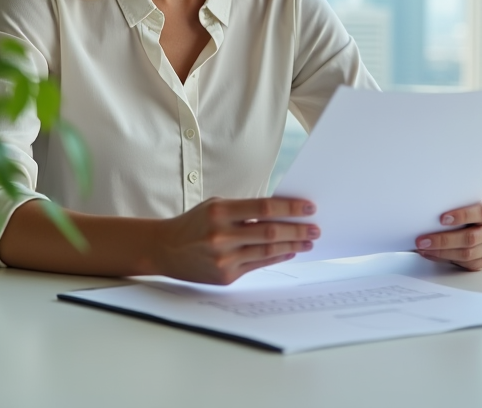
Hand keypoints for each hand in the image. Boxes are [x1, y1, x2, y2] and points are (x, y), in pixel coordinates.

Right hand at [154, 197, 318, 283]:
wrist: (166, 249)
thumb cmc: (194, 223)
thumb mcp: (215, 206)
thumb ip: (244, 209)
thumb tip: (281, 212)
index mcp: (220, 212)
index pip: (264, 208)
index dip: (290, 207)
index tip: (309, 207)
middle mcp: (222, 235)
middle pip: (271, 232)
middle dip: (298, 229)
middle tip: (315, 228)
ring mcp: (224, 258)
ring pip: (268, 250)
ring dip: (293, 245)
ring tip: (308, 240)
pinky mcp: (226, 275)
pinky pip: (259, 264)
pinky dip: (277, 257)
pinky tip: (290, 251)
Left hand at [415, 198, 481, 270]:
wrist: (474, 218)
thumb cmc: (466, 206)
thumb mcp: (465, 200)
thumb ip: (455, 204)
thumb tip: (429, 212)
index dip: (463, 215)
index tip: (442, 218)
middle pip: (472, 237)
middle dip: (444, 239)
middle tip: (424, 240)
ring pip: (467, 253)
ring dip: (441, 251)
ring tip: (423, 247)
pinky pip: (464, 263)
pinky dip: (444, 258)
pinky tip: (430, 253)